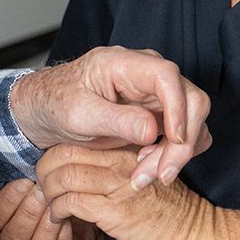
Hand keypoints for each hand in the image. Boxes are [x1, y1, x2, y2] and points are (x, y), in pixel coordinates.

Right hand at [0, 180, 98, 239]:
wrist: (74, 203)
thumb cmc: (43, 192)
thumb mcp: (24, 182)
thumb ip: (15, 178)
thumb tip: (14, 161)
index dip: (6, 202)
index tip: (22, 182)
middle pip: (11, 238)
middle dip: (28, 212)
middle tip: (41, 190)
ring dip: (45, 223)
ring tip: (54, 201)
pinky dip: (64, 234)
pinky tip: (67, 216)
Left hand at [9, 47, 211, 187]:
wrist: (46, 111)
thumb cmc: (56, 105)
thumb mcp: (78, 115)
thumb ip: (115, 120)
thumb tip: (153, 130)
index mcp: (124, 64)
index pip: (167, 76)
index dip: (178, 108)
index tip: (174, 140)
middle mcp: (146, 73)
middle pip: (190, 99)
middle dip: (182, 141)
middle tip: (160, 175)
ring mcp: (155, 92)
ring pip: (192, 118)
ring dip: (178, 152)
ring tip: (146, 175)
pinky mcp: (159, 111)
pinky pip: (184, 130)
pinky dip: (176, 152)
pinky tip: (150, 166)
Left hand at [38, 145, 214, 239]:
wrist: (194, 235)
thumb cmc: (170, 210)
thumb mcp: (143, 175)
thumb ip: (116, 166)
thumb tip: (80, 169)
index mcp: (129, 148)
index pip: (80, 139)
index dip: (57, 154)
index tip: (50, 169)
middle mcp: (123, 160)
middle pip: (66, 153)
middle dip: (44, 170)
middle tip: (41, 184)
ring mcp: (119, 184)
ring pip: (64, 175)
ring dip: (48, 192)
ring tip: (49, 202)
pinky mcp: (115, 210)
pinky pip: (72, 201)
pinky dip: (58, 209)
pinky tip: (59, 216)